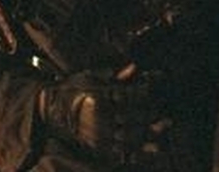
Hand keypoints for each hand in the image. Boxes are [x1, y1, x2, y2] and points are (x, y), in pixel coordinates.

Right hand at [39, 68, 160, 161]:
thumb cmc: (74, 88)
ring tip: (165, 136)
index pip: (130, 95)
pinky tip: (152, 151)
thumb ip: (115, 75)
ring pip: (129, 136)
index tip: (156, 92)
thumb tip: (136, 67)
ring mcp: (97, 133)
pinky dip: (138, 152)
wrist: (51, 108)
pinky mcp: (96, 146)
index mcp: (99, 96)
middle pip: (133, 116)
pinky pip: (120, 151)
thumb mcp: (92, 76)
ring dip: (149, 137)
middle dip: (152, 117)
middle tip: (168, 118)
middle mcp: (99, 115)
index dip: (146, 94)